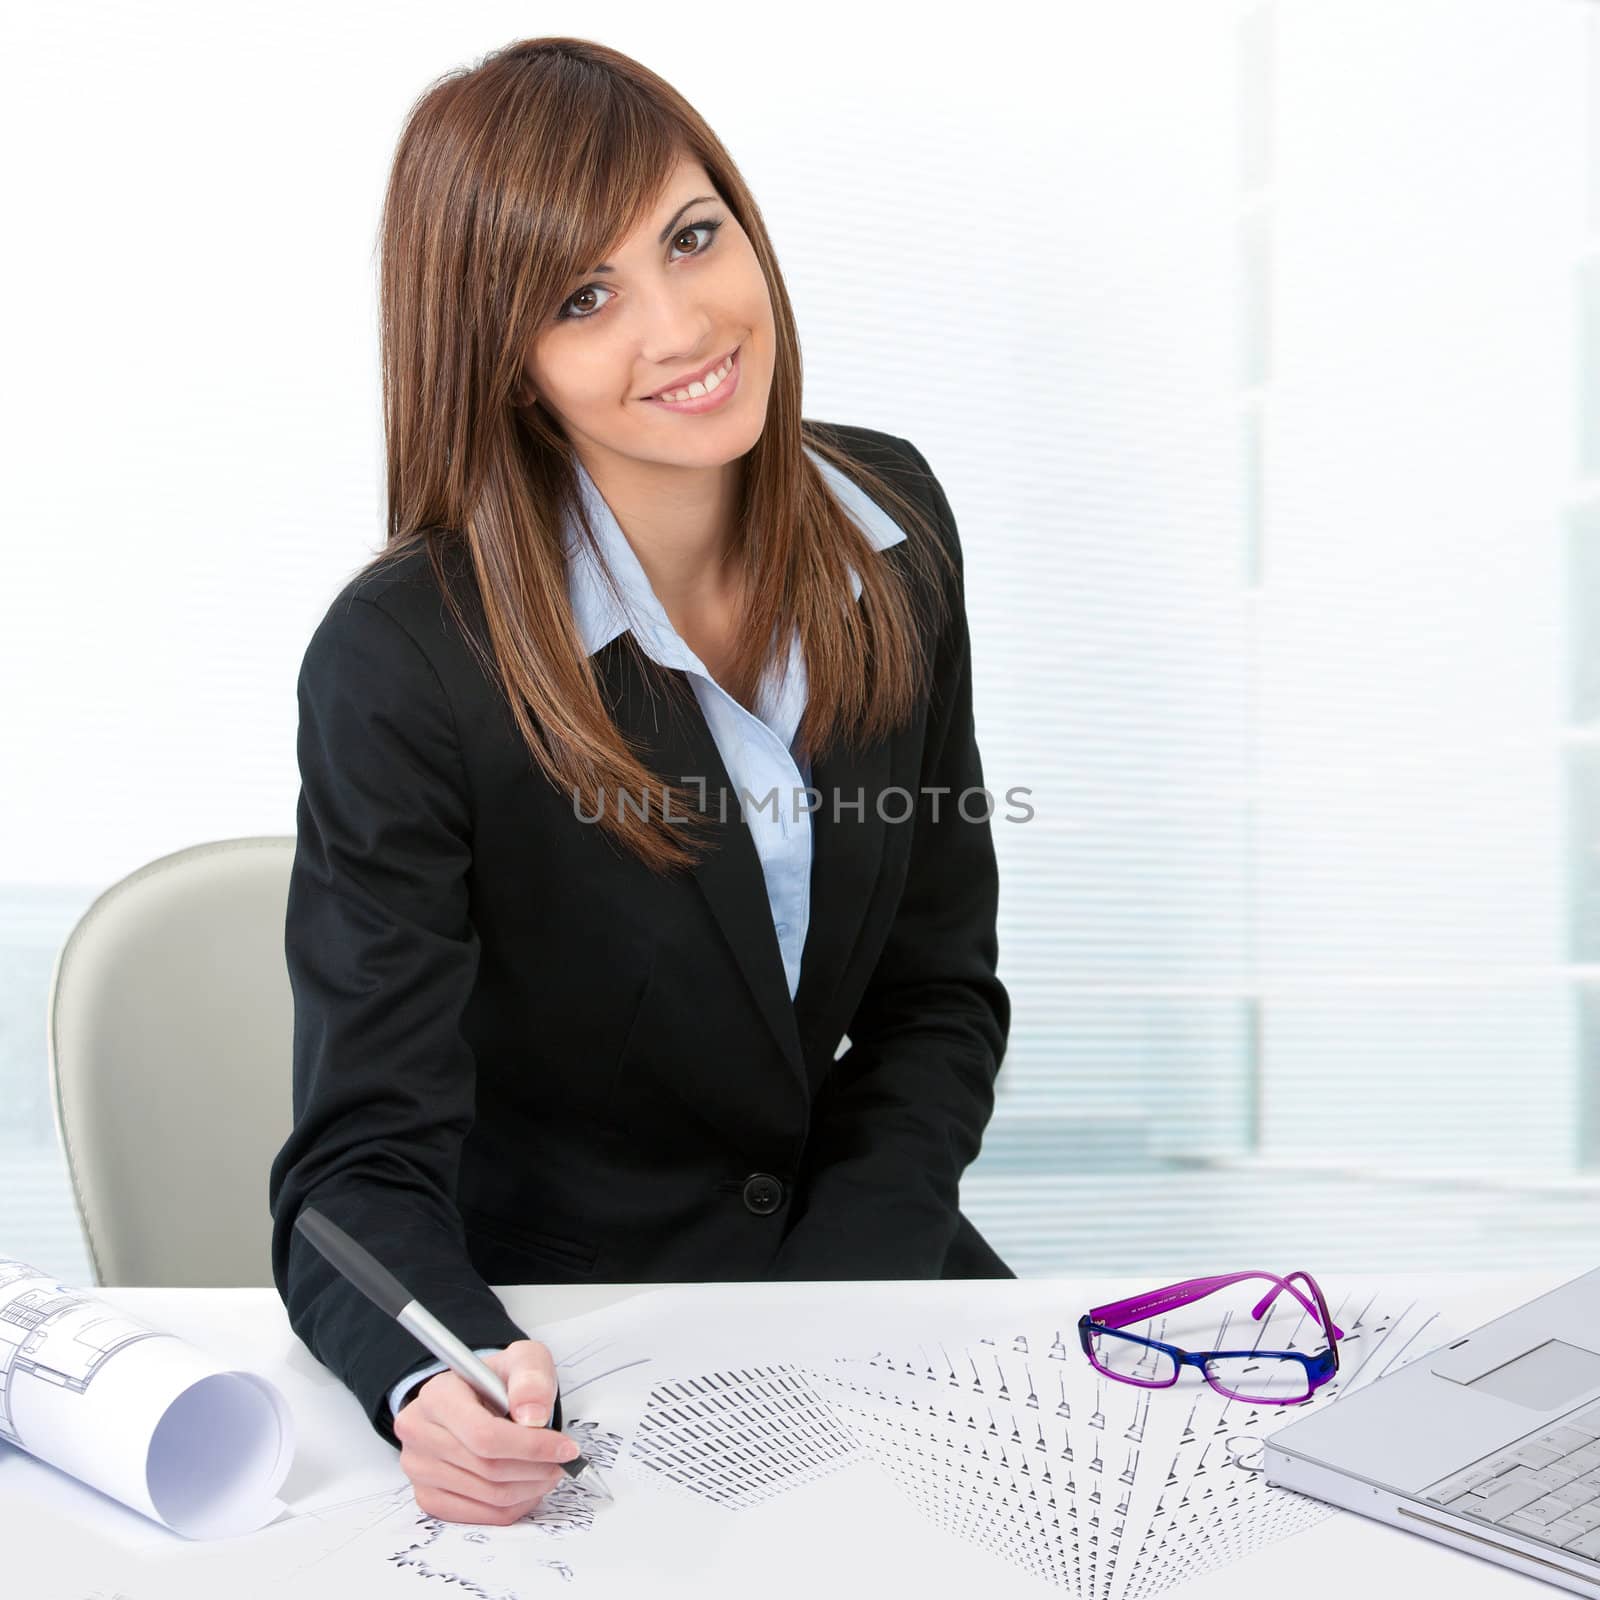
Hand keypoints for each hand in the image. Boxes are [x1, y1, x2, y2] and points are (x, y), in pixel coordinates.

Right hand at [393, 1340, 579, 1523]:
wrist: (474, 1398)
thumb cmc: (498, 1381)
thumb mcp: (523, 1360)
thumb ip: (531, 1377)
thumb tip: (533, 1417)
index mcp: (437, 1395)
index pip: (485, 1435)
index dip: (532, 1447)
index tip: (566, 1449)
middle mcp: (419, 1433)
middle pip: (488, 1468)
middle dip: (536, 1469)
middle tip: (563, 1462)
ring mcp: (419, 1469)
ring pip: (486, 1495)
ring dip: (529, 1489)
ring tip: (548, 1471)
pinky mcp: (427, 1497)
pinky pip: (478, 1516)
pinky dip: (512, 1506)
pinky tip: (527, 1486)